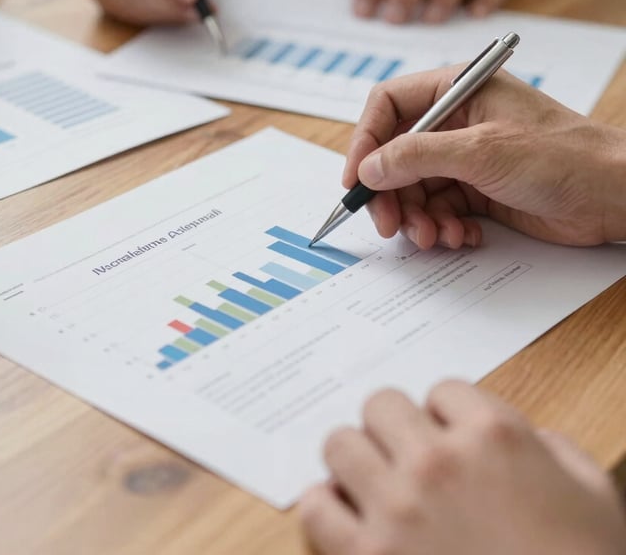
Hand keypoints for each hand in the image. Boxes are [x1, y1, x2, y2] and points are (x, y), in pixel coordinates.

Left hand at [301, 381, 625, 554]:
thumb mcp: (592, 492)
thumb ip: (552, 448)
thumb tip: (524, 436)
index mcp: (493, 436)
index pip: (443, 390)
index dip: (448, 416)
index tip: (452, 439)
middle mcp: (438, 461)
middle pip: (381, 404)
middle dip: (395, 427)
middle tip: (407, 455)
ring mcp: (398, 507)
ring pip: (340, 443)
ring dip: (357, 459)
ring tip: (375, 482)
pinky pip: (316, 506)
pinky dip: (327, 507)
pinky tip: (349, 517)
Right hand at [343, 67, 625, 248]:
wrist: (615, 196)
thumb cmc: (562, 156)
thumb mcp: (482, 150)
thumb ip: (417, 156)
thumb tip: (368, 169)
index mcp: (456, 90)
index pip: (389, 106)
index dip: (365, 141)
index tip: (355, 179)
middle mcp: (455, 121)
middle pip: (395, 154)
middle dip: (390, 192)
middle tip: (390, 224)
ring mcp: (465, 157)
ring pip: (413, 187)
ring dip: (417, 217)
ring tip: (434, 238)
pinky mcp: (476, 189)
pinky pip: (438, 208)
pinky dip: (441, 226)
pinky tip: (460, 237)